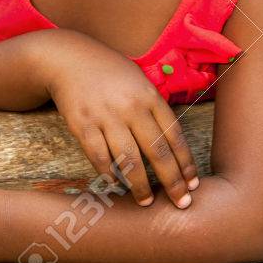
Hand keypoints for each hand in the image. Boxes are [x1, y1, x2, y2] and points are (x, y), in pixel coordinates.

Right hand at [40, 31, 199, 208]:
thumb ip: (155, 108)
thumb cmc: (110, 73)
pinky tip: (116, 184)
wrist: (70, 58)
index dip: (185, 162)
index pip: (174, 134)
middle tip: (181, 204)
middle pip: (157, 151)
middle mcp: (130, 106)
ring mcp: (106, 116)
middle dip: (172, 182)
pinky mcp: (83, 124)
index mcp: (149, 95)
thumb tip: (174, 145)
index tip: (193, 184)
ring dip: (140, 186)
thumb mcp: (139, 81)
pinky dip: (109, 174)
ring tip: (147, 202)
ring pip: (129, 159)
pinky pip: (99, 157)